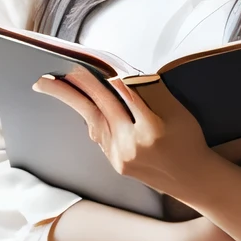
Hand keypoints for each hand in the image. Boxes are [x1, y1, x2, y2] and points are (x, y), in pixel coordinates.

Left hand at [32, 69, 212, 203]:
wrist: (192, 179)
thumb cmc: (188, 139)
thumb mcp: (179, 112)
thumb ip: (153, 93)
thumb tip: (123, 76)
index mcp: (153, 128)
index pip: (128, 95)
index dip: (112, 78)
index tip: (95, 62)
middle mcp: (133, 145)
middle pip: (101, 106)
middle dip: (77, 84)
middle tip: (57, 68)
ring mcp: (122, 157)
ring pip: (93, 120)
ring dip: (69, 99)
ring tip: (47, 82)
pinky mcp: (116, 163)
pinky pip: (99, 134)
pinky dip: (89, 115)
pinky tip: (78, 101)